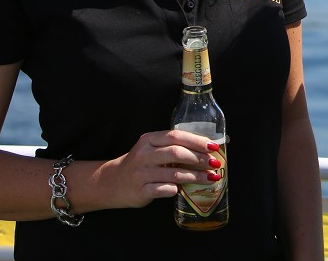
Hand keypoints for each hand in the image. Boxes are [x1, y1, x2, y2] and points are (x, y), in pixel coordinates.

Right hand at [99, 130, 222, 208]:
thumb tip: (208, 148)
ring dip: (195, 176)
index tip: (213, 146)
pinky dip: (176, 189)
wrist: (112, 182)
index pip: (175, 136)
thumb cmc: (141, 163)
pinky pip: (163, 190)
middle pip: (176, 153)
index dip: (196, 141)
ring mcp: (141, 174)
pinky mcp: (140, 191)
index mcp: (149, 140)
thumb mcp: (152, 149)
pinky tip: (183, 189)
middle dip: (199, 158)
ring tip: (210, 178)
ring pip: (173, 174)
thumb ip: (173, 146)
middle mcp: (143, 155)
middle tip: (214, 163)